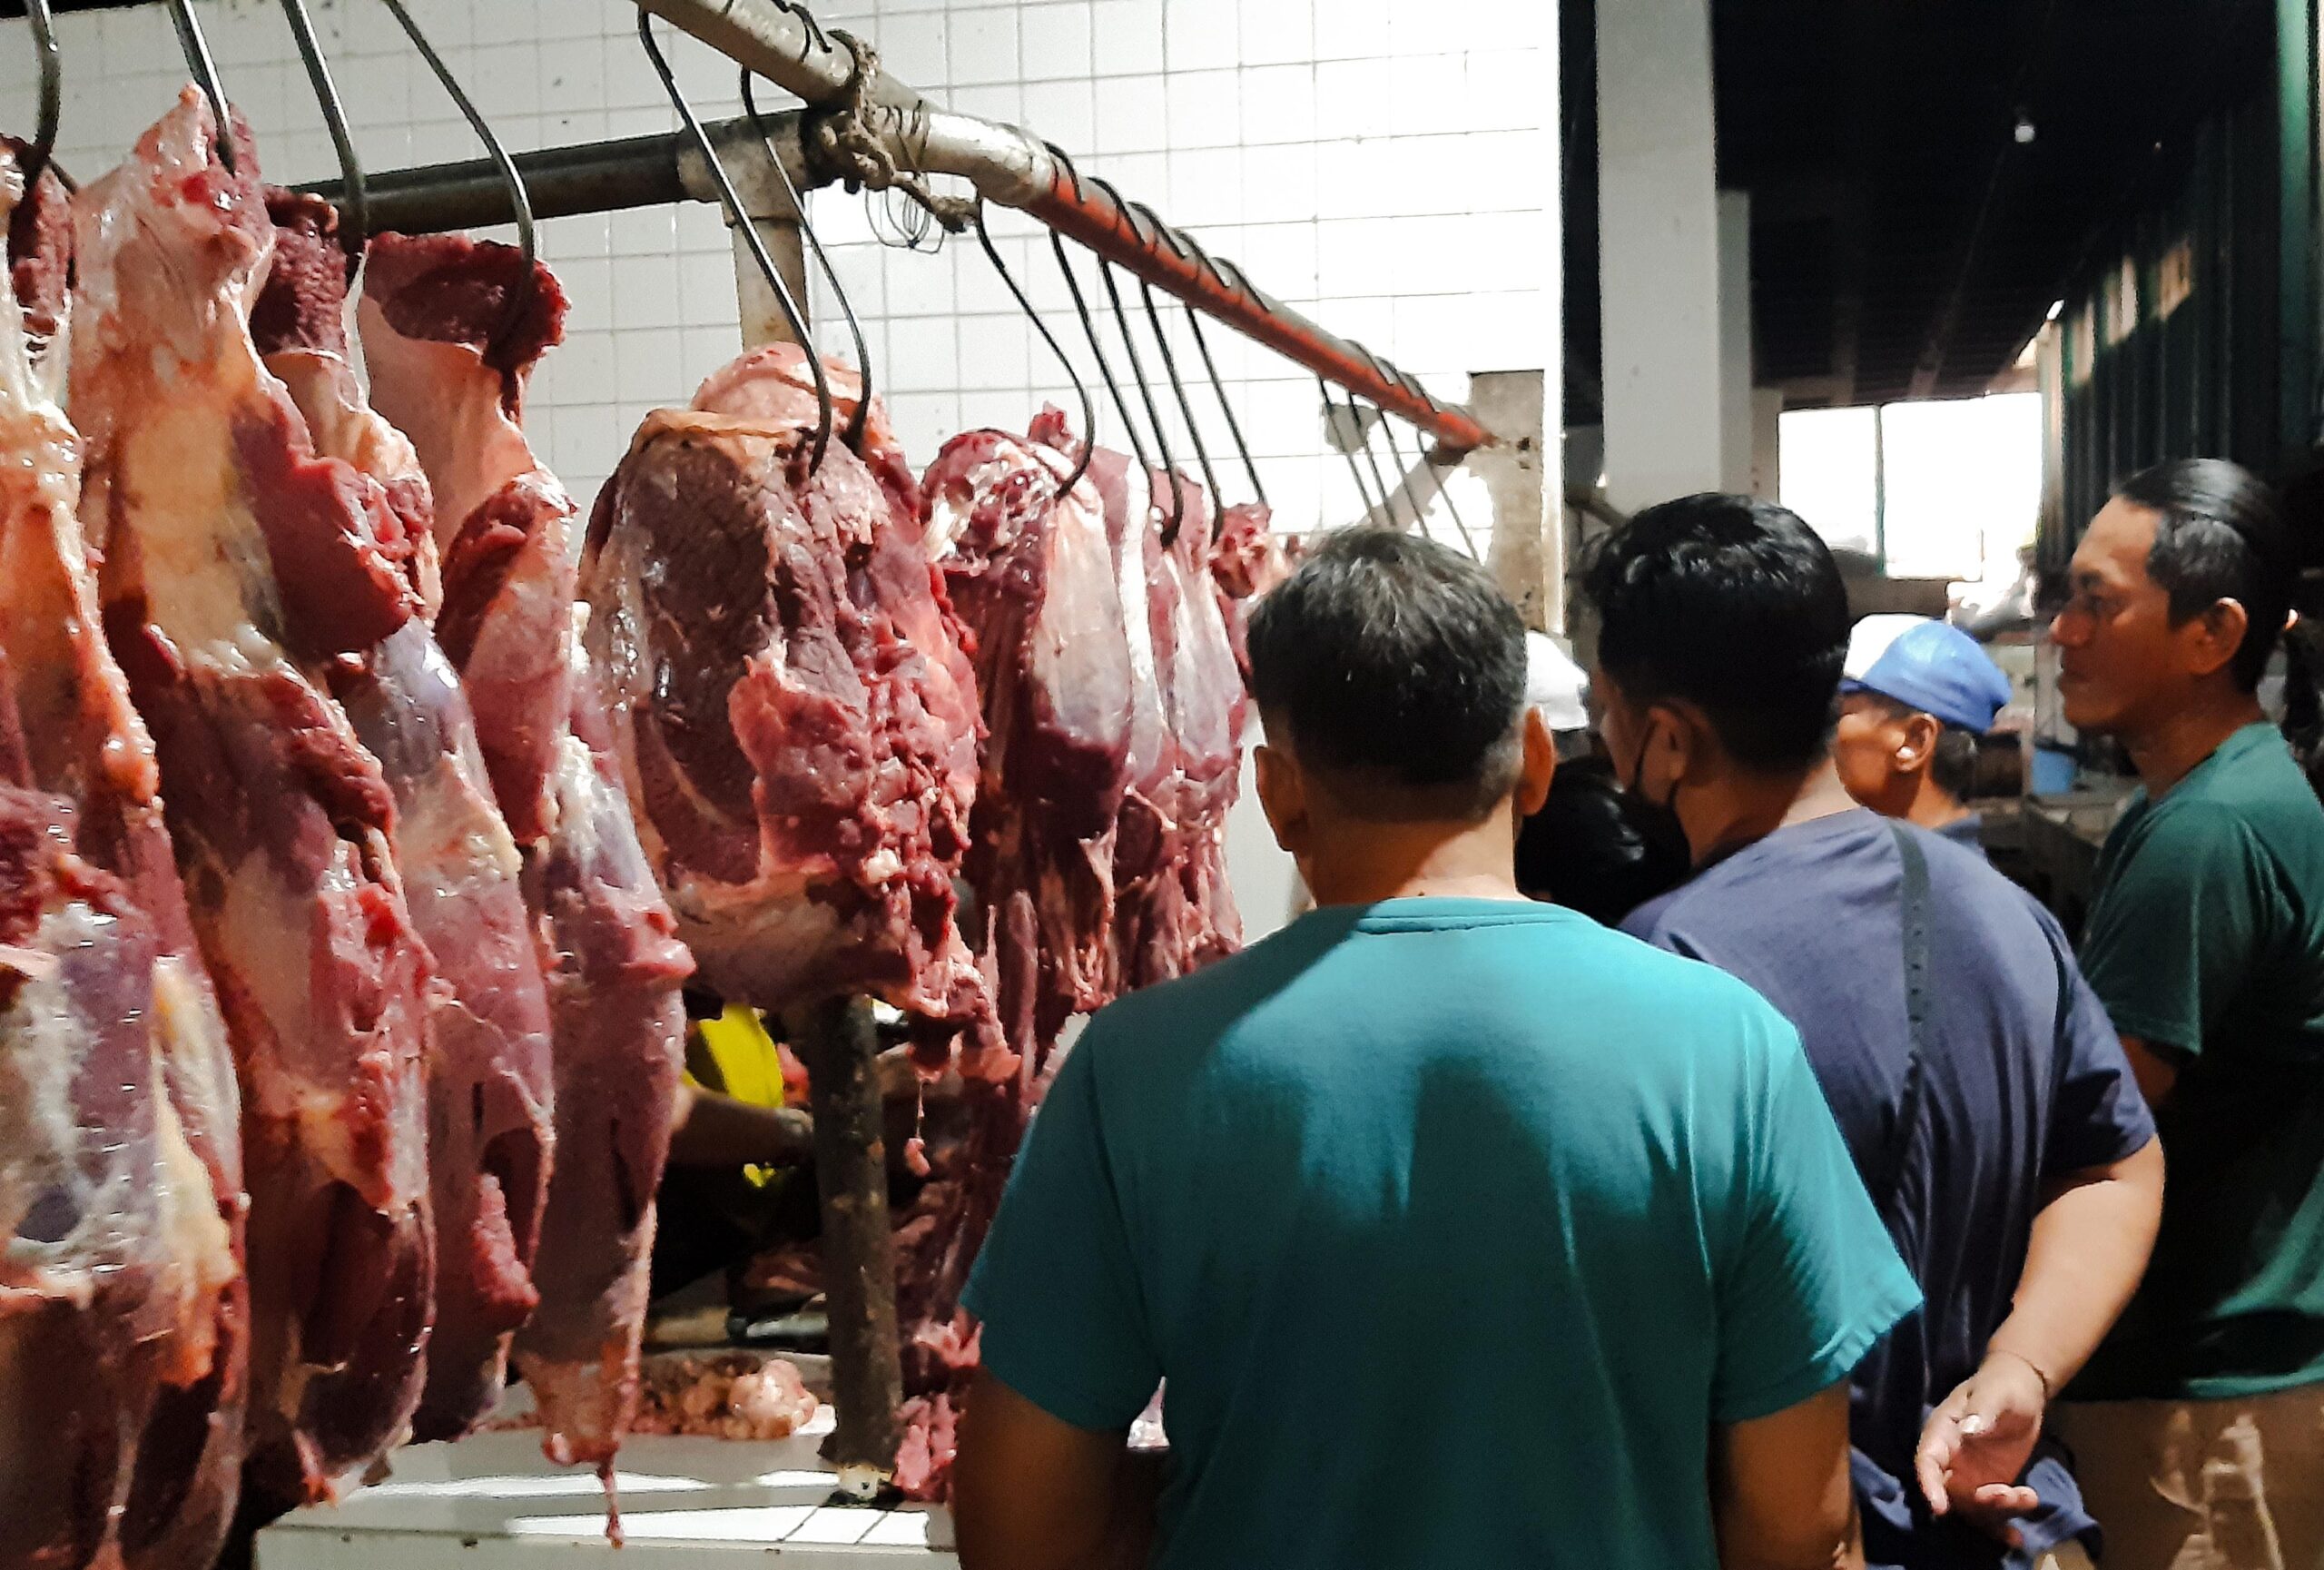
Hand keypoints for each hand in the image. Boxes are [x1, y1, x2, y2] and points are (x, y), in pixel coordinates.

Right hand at [1915, 1351, 2048, 1546]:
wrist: (2022, 1392)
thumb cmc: (2002, 1386)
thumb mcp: (1994, 1393)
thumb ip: (1981, 1410)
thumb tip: (1968, 1429)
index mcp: (1942, 1433)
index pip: (1927, 1461)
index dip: (1929, 1484)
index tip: (1940, 1507)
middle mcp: (1951, 1459)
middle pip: (1950, 1492)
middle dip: (1976, 1503)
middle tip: (2005, 1494)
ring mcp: (1970, 1475)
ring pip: (1972, 1507)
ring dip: (1996, 1513)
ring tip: (2026, 1498)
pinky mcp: (1990, 1485)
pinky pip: (1990, 1512)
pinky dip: (2002, 1525)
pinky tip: (2018, 1536)